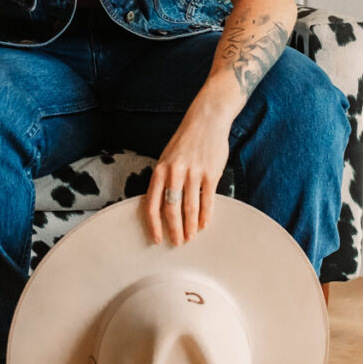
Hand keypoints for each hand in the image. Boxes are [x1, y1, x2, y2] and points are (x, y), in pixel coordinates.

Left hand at [141, 98, 231, 245]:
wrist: (207, 119)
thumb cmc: (186, 140)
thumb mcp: (168, 157)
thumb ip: (165, 179)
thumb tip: (163, 205)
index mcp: (160, 169)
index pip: (151, 203)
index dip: (153, 224)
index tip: (156, 239)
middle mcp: (174, 172)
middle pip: (171, 209)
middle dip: (174, 229)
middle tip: (177, 243)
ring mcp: (193, 172)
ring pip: (190, 207)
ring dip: (190, 226)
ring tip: (190, 238)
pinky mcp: (211, 173)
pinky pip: (207, 199)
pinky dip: (206, 214)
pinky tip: (204, 224)